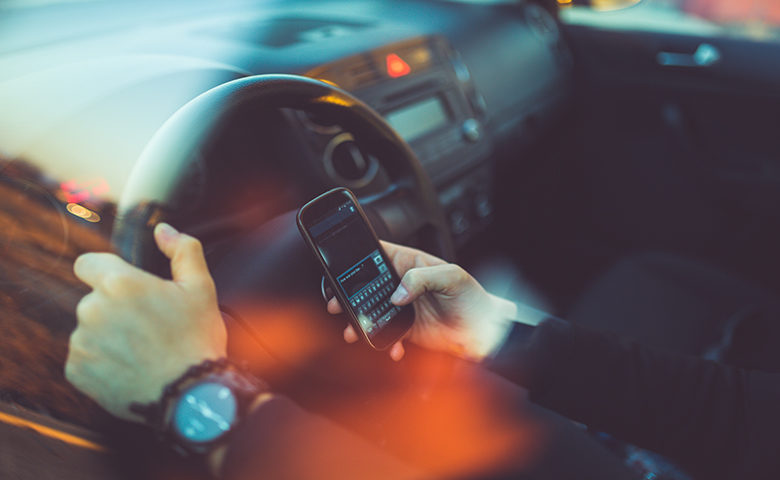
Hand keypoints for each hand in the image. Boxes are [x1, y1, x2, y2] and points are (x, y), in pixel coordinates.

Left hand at [65, 223, 226, 421]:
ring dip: (108, 336)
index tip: (127, 289)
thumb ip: (182, 249)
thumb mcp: (201, 287)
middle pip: (94, 300)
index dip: (106, 272)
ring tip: (142, 351)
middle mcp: (92, 310)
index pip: (87, 263)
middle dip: (115, 309)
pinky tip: (130, 368)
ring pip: (89, 329)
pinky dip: (102, 362)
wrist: (190, 395)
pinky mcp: (77, 371)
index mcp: (120, 283)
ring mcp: (81, 342)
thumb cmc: (197, 339)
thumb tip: (163, 230)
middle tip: (148, 327)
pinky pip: (84, 358)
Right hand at [328, 241, 516, 361]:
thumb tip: (397, 293)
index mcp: (411, 263)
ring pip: (372, 311)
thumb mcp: (452, 277)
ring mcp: (403, 308)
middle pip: (367, 285)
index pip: (379, 253)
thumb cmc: (473, 298)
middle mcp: (403, 285)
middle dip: (349, 294)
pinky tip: (393, 348)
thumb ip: (421, 278)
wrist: (487, 332)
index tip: (343, 267)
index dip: (359, 257)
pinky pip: (387, 336)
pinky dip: (385, 343)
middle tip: (337, 303)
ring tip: (353, 331)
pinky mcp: (407, 330)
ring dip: (360, 322)